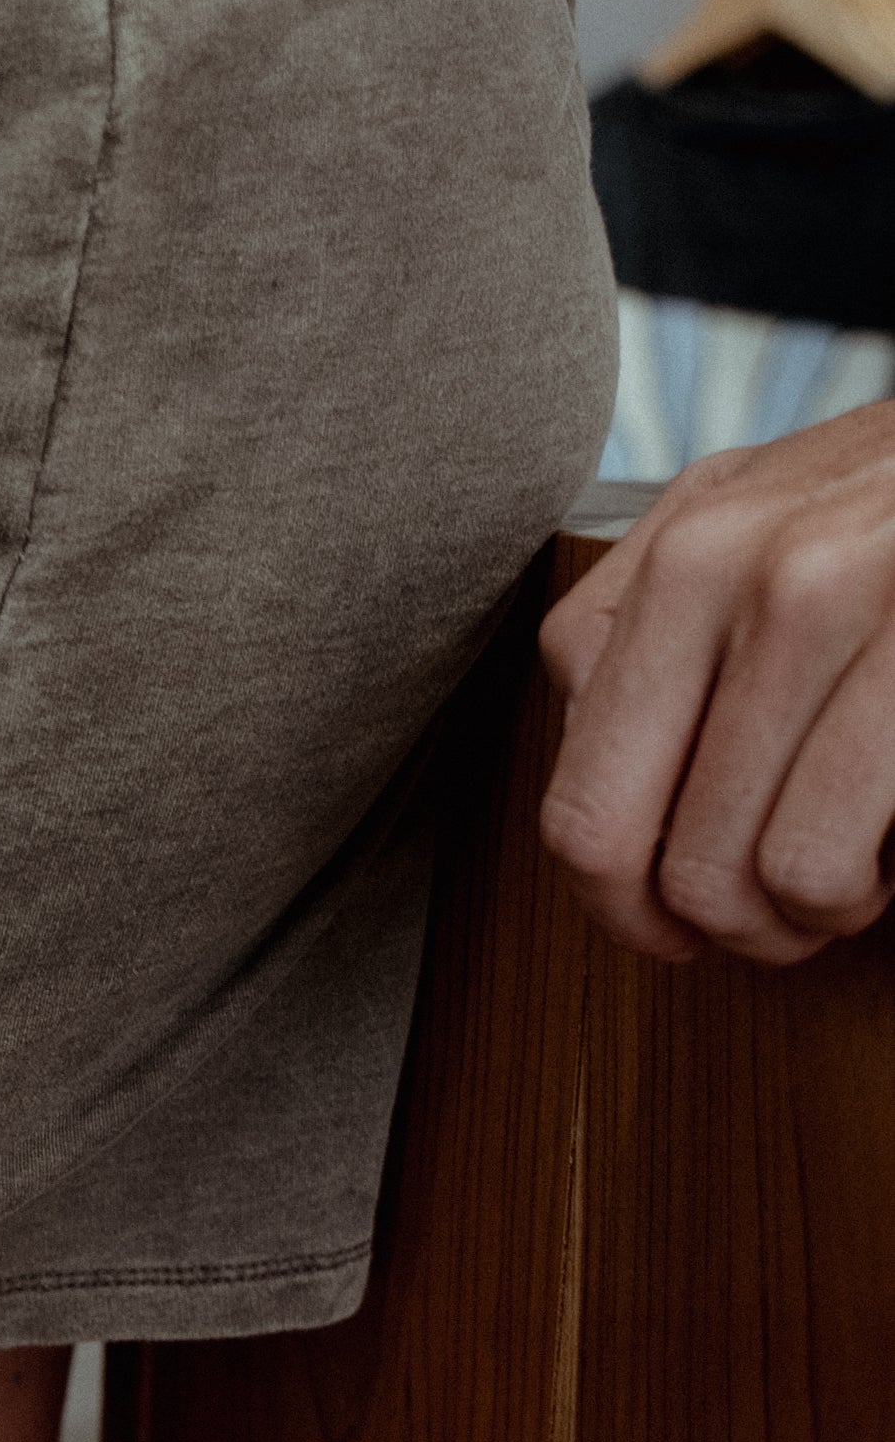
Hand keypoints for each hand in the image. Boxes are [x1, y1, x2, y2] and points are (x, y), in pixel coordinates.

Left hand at [537, 406, 894, 965]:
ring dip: (793, 914)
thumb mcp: (757, 516)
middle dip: (698, 925)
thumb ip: (652, 620)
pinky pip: (814, 862)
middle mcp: (736, 573)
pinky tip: (888, 851)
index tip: (667, 916)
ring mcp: (826, 606)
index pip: (577, 791)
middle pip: (631, 849)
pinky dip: (849, 895)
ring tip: (847, 871)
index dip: (615, 897)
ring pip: (730, 874)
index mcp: (680, 560)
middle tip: (768, 914)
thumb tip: (593, 763)